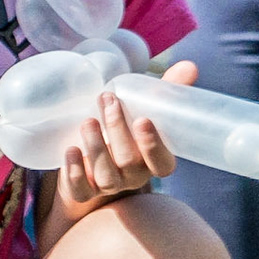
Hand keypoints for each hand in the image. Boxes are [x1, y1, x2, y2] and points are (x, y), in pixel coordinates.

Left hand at [57, 61, 195, 203]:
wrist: (92, 160)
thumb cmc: (127, 130)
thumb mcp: (146, 110)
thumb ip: (167, 91)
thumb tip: (188, 66)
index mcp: (155, 161)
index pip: (162, 163)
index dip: (153, 145)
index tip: (143, 120)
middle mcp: (134, 177)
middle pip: (129, 161)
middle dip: (117, 129)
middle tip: (107, 101)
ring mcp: (109, 187)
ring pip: (105, 175)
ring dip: (96, 147)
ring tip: (88, 121)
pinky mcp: (84, 192)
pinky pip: (80, 191)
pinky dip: (74, 172)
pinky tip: (70, 150)